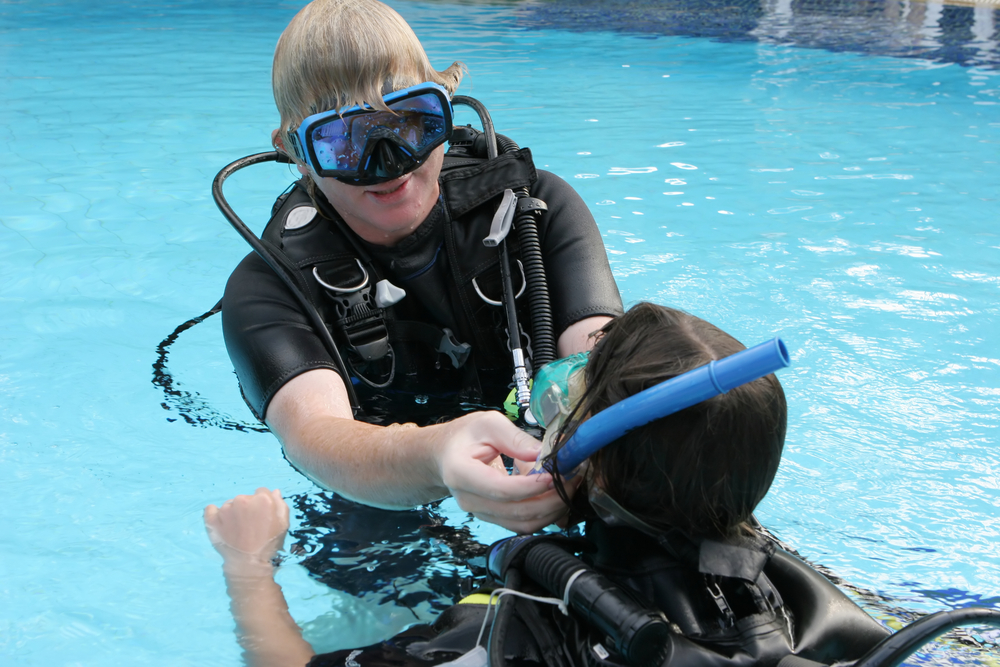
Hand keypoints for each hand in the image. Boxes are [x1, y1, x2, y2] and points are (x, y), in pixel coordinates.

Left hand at [204, 488, 289, 573]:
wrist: (248, 564)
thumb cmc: (268, 544)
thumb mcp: (283, 524)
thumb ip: (280, 505)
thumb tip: (274, 492)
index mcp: (262, 499)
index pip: (262, 493)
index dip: (264, 505)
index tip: (262, 517)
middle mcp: (242, 500)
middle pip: (246, 498)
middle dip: (249, 508)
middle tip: (251, 526)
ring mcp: (225, 509)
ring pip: (230, 504)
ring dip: (234, 512)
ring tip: (237, 529)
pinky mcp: (211, 518)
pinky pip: (211, 509)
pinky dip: (215, 514)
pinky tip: (222, 523)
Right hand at [436, 411, 572, 533]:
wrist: (444, 456)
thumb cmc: (465, 436)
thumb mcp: (488, 423)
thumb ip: (514, 438)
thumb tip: (543, 455)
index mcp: (461, 474)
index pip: (500, 489)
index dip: (531, 486)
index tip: (556, 474)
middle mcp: (469, 500)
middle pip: (516, 512)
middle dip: (551, 499)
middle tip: (573, 478)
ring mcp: (482, 514)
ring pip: (523, 524)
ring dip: (553, 508)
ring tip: (569, 485)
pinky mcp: (494, 518)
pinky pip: (523, 524)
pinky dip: (546, 513)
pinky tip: (558, 494)